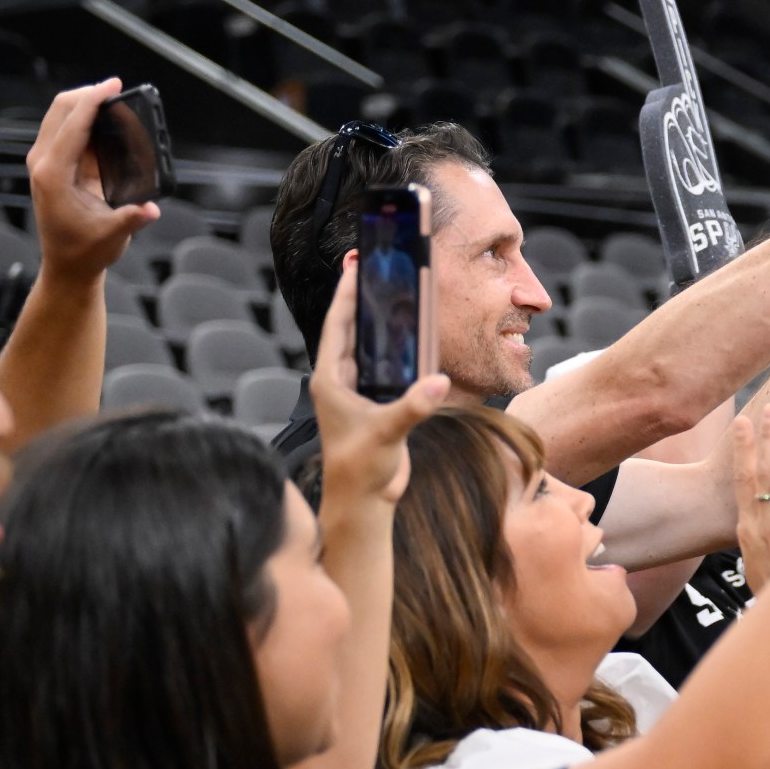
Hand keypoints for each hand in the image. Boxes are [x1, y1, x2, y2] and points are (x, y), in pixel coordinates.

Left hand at [25, 79, 160, 278]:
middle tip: (116, 90)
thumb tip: (151, 208)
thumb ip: (132, 219)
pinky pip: (67, 130)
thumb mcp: (112, 237)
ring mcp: (45, 161)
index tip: (114, 85)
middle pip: (61, 110)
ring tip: (115, 102)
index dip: (94, 101)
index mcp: (53, 174)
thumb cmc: (85, 251)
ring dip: (86, 104)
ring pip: (61, 116)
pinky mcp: (53, 164)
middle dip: (88, 94)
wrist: (67, 265)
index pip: (73, 125)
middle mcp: (43, 162)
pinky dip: (85, 119)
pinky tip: (107, 123)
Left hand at [314, 252, 447, 502]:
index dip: (346, 294)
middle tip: (374, 267)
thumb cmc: (360, 469)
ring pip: (367, 347)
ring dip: (378, 321)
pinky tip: (412, 336)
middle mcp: (340, 381)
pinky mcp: (375, 405)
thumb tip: (438, 383)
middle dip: (361, 298)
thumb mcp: (385, 434)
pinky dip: (396, 349)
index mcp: (331, 380)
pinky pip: (385, 367)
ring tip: (394, 293)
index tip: (355, 265)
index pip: (337, 326)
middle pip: (350, 329)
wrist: (362, 503)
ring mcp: (357, 392)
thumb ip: (411, 407)